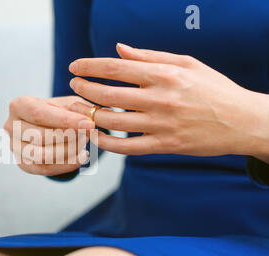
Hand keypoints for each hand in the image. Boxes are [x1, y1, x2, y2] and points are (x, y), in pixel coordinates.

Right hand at [4, 96, 94, 175]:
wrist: (48, 126)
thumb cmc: (59, 112)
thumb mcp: (69, 104)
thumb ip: (79, 109)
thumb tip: (90, 120)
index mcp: (18, 106)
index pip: (39, 114)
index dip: (65, 120)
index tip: (89, 124)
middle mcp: (11, 126)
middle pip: (40, 136)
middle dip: (69, 137)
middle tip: (89, 135)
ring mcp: (14, 147)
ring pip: (41, 155)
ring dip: (68, 152)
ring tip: (85, 144)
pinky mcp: (23, 164)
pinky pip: (45, 169)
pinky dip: (67, 165)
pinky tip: (82, 156)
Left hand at [67, 43, 268, 157]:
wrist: (242, 121)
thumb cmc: (214, 88)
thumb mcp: (187, 64)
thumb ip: (149, 57)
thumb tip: (118, 49)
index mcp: (165, 74)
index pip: (116, 67)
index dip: (90, 66)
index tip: (74, 67)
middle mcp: (161, 99)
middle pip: (108, 95)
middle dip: (83, 89)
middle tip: (72, 86)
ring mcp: (161, 124)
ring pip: (113, 122)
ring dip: (89, 115)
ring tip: (77, 108)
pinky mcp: (164, 146)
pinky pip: (126, 147)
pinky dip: (106, 143)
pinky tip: (94, 135)